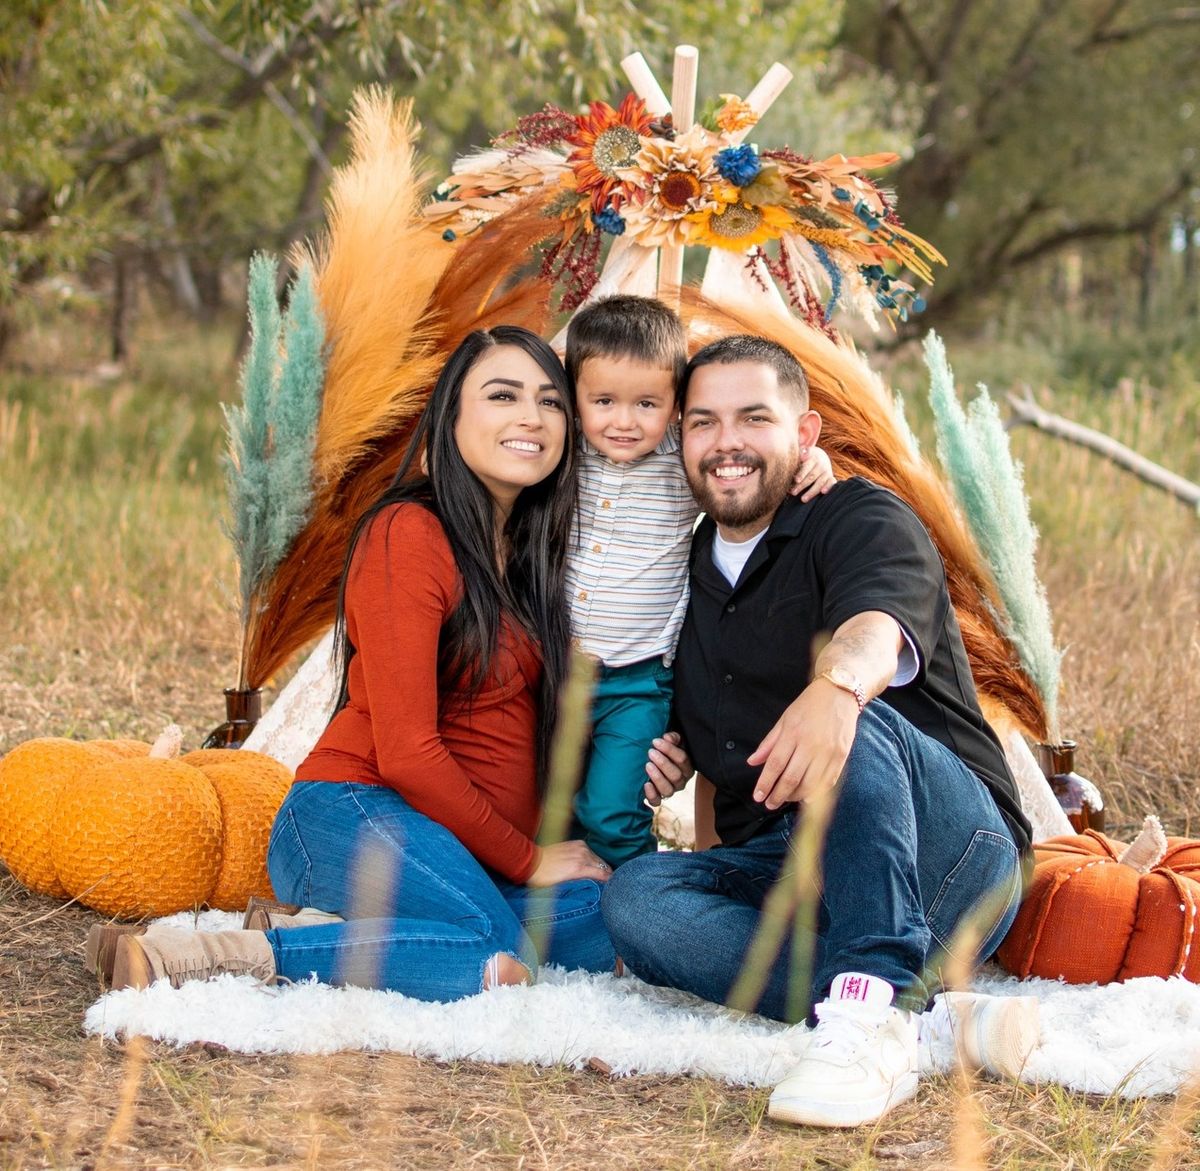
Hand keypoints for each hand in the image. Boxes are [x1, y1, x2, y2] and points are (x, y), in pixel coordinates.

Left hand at [527, 840, 612, 885]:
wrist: (533, 862)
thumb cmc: (545, 878)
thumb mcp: (562, 886)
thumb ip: (580, 884)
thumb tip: (593, 887)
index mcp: (579, 868)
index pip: (603, 874)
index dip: (609, 881)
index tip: (612, 887)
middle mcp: (582, 856)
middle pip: (603, 865)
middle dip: (606, 874)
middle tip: (608, 882)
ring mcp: (580, 848)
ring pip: (598, 858)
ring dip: (600, 866)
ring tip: (600, 874)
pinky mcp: (577, 843)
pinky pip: (590, 851)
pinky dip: (592, 858)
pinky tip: (590, 864)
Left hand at [643, 731, 692, 806]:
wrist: (654, 761)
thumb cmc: (665, 750)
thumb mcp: (672, 741)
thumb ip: (673, 738)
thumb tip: (667, 737)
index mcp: (687, 767)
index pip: (683, 759)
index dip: (669, 750)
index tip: (656, 741)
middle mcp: (681, 781)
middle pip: (676, 776)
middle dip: (663, 763)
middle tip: (651, 752)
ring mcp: (670, 790)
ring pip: (668, 790)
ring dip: (657, 777)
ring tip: (647, 765)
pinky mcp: (658, 798)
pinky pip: (656, 801)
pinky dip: (651, 794)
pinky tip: (646, 784)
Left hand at [746, 680, 858, 808]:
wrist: (839, 694)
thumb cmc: (809, 706)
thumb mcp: (784, 720)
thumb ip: (768, 743)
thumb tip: (752, 762)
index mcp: (793, 733)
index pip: (775, 764)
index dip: (765, 783)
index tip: (758, 796)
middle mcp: (810, 744)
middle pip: (791, 778)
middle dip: (778, 795)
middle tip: (770, 804)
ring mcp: (828, 751)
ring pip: (810, 784)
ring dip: (795, 797)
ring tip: (786, 799)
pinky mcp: (841, 755)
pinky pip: (828, 781)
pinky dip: (817, 794)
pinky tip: (807, 799)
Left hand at [789, 446, 835, 501]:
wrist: (820, 457)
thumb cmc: (805, 457)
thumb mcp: (802, 452)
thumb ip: (801, 452)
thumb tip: (802, 452)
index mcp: (812, 457)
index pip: (806, 467)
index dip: (802, 473)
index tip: (796, 480)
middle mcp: (821, 464)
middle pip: (811, 476)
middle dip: (802, 485)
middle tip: (793, 492)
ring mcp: (826, 471)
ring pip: (820, 482)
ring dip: (811, 491)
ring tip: (803, 499)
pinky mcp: (831, 478)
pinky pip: (831, 482)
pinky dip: (829, 487)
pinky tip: (823, 492)